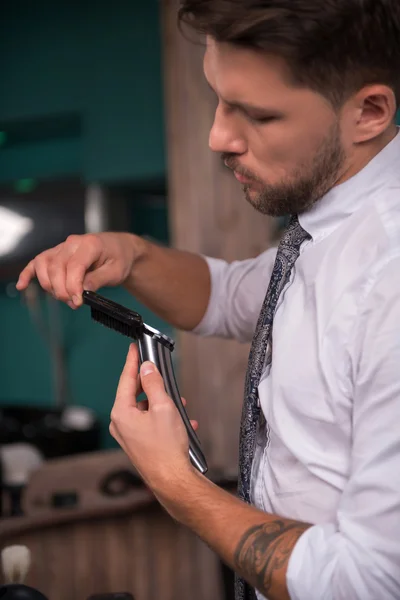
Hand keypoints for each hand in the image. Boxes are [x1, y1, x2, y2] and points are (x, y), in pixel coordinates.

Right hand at [16, 232, 142, 307]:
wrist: (120, 249)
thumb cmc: (119, 258)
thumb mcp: (116, 271)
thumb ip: (99, 280)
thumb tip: (83, 291)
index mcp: (90, 244)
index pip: (74, 266)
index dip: (72, 287)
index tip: (78, 302)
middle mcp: (72, 243)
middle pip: (56, 267)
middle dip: (62, 290)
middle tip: (74, 303)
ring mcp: (62, 247)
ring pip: (44, 265)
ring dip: (49, 285)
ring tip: (65, 297)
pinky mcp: (56, 253)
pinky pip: (38, 261)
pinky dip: (28, 273)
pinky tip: (22, 285)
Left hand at [110, 344, 197, 490]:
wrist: (172, 481)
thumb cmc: (166, 448)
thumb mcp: (163, 407)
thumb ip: (154, 384)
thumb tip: (147, 369)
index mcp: (121, 413)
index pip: (126, 379)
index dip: (132, 362)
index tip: (134, 348)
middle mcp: (120, 424)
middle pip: (135, 394)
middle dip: (153, 386)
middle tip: (162, 375)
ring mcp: (128, 436)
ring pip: (145, 410)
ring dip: (162, 404)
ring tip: (180, 405)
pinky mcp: (138, 445)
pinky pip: (150, 424)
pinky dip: (165, 420)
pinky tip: (183, 423)